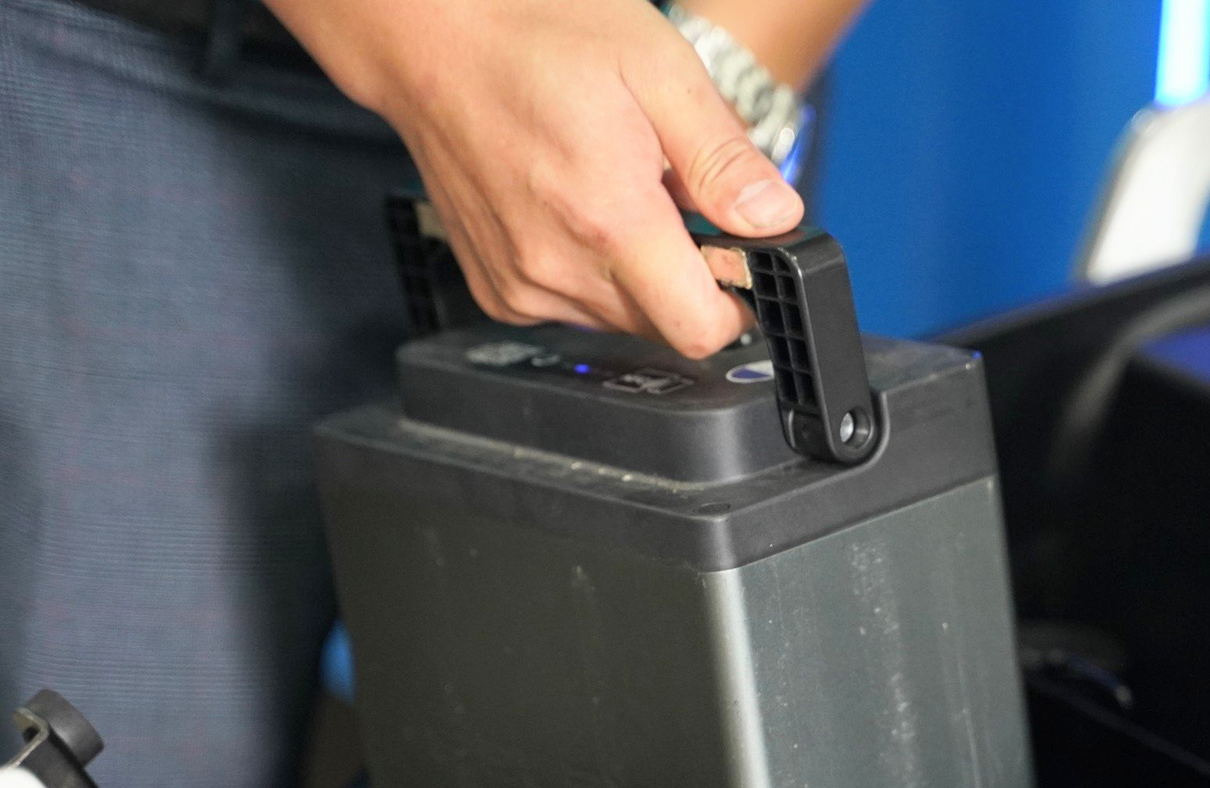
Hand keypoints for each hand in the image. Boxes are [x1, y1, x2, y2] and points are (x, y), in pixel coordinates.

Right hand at [265, 0, 807, 357]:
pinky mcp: (497, 289)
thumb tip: (776, 220)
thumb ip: (725, 160)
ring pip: (617, 318)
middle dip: (684, 272)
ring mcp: (520, 285)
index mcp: (610, 220)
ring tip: (613, 188)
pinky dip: (587, 270)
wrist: (433, 36)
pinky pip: (569, 307)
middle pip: (663, 324)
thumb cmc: (538, 36)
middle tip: (668, 195)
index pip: (701, 329)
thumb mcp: (660, 71)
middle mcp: (558, 268)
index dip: (736, 302)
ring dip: (635, 271)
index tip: (737, 260)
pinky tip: (573, 207)